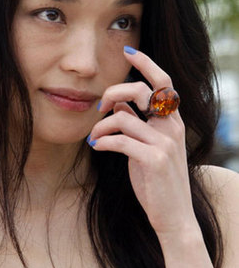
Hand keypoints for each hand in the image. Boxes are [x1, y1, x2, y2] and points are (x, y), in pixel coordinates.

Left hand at [88, 48, 198, 239]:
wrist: (174, 216)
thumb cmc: (157, 180)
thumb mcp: (148, 146)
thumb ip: (137, 122)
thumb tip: (118, 105)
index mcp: (172, 120)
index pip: (163, 82)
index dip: (146, 63)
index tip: (128, 51)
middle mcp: (172, 126)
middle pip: (141, 91)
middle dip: (113, 92)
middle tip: (99, 107)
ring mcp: (165, 142)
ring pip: (122, 117)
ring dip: (100, 126)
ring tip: (94, 137)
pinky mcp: (154, 159)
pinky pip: (120, 139)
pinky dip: (103, 141)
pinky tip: (96, 147)